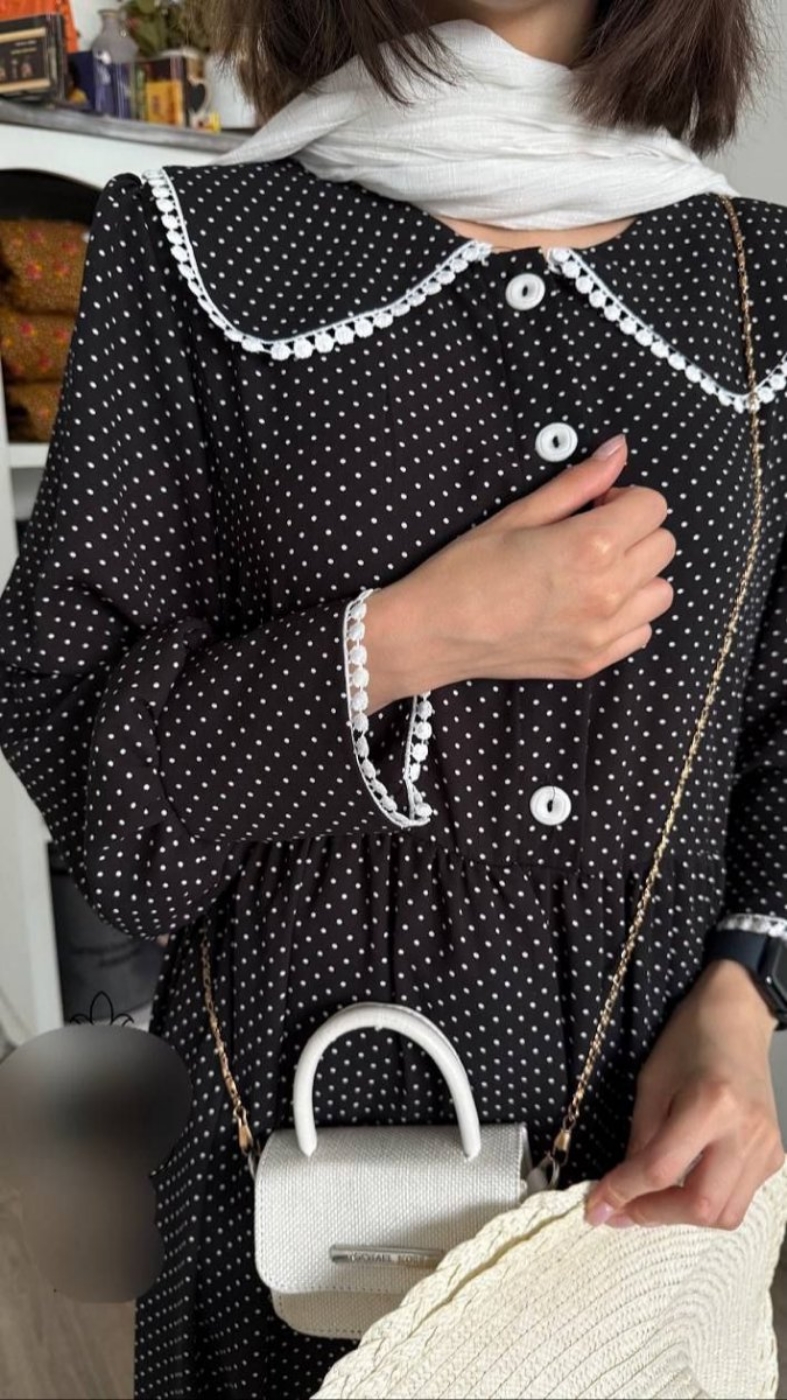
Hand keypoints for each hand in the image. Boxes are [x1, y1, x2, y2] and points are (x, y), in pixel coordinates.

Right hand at [370, 434, 676, 706]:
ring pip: (661, 592)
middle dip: (634, 532)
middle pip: (664, 546)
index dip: (624, 499)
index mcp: (591, 546)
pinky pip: (641, 631)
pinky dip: (626, 616)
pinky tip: (588, 607)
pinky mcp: (594, 661)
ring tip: (594, 575)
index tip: (594, 507)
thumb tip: (619, 450)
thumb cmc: (466, 568)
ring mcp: (603, 632)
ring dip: (637, 576)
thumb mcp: (520, 514)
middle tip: (590, 537)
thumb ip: (578, 483)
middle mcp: (608, 591)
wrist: (433, 633)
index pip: (653, 506)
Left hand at [585, 959, 784, 1230]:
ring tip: (650, 1201)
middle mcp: (744, 1133)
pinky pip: (740, 1198)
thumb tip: (620, 1190)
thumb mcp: (651, 1083)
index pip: (661, 1169)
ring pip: (725, 1215)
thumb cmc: (688, 1041)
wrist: (737, 1020)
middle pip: (701, 1206)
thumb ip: (640, 1139)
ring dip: (682, 1216)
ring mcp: (766, 1148)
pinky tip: (685, 1184)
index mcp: (710, 1105)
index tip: (595, 1207)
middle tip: (621, 1209)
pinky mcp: (774, 1157)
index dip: (623, 1192)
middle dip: (655, 1215)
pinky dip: (708, 1201)